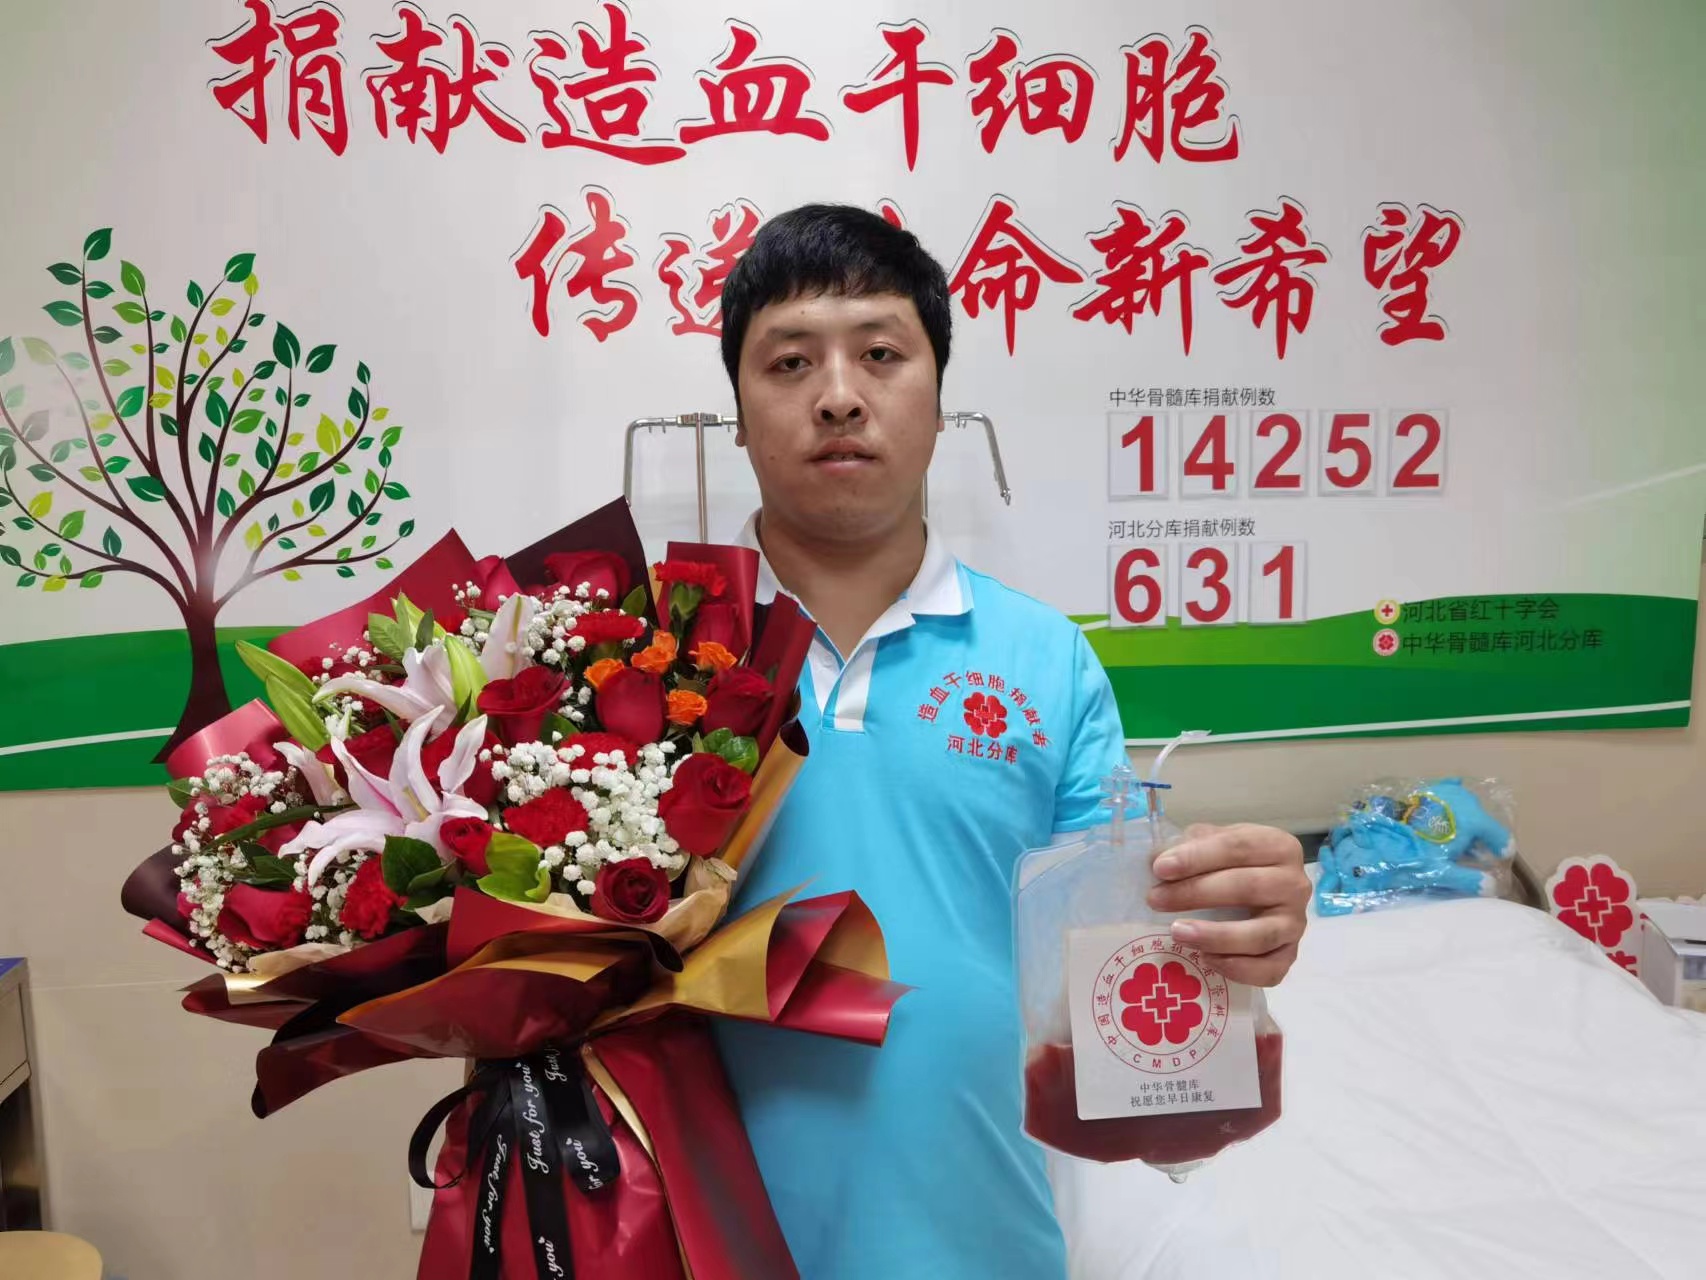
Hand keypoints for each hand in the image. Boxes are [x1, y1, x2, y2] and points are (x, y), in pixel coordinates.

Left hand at [1146, 823, 1309, 985]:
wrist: (1260, 895)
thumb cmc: (1232, 864)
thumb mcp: (1215, 843)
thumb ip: (1189, 846)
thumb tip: (1157, 860)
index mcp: (1279, 847)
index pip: (1238, 847)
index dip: (1197, 857)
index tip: (1160, 868)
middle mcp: (1295, 884)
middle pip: (1247, 888)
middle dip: (1196, 894)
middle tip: (1155, 899)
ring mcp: (1295, 923)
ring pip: (1260, 935)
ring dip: (1215, 936)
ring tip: (1177, 933)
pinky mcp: (1290, 955)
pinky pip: (1269, 970)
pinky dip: (1237, 968)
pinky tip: (1205, 959)